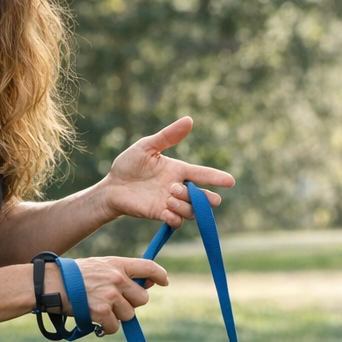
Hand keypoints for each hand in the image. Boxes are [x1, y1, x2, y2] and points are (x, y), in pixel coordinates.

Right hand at [47, 256, 167, 334]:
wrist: (50, 285)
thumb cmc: (73, 276)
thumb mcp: (99, 266)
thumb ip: (121, 273)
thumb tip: (148, 284)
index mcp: (117, 264)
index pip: (148, 267)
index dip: (160, 275)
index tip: (164, 282)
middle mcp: (117, 278)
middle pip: (142, 298)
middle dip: (131, 303)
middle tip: (114, 302)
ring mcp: (110, 296)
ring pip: (129, 315)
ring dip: (117, 316)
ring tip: (99, 309)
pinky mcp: (102, 312)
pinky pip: (115, 327)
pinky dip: (107, 328)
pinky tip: (95, 321)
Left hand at [101, 117, 234, 227]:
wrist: (112, 186)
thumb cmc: (129, 164)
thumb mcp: (147, 146)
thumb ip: (168, 136)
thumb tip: (189, 120)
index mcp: (179, 170)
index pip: (203, 174)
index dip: (216, 177)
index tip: (230, 181)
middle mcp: (178, 188)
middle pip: (203, 198)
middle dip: (201, 197)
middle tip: (178, 188)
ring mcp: (170, 203)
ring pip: (191, 211)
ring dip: (184, 205)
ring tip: (168, 197)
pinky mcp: (160, 214)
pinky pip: (176, 222)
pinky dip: (175, 218)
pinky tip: (166, 212)